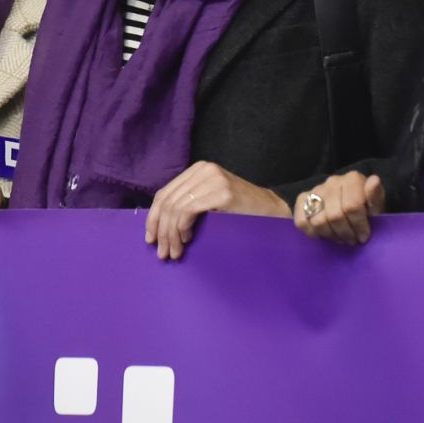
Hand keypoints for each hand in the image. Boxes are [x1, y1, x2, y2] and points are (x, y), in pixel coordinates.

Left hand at [145, 162, 289, 261]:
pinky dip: (182, 228)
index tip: (150, 239)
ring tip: (174, 252)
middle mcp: (204, 170)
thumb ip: (188, 204)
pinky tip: (186, 240)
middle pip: (168, 201)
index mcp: (198, 170)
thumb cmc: (240, 212)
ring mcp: (214, 180)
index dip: (153, 217)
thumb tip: (158, 226)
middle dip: (161, 230)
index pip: (165, 193)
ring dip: (171, 235)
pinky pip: (189, 211)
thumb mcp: (210, 201)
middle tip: (161, 252)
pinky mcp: (222, 193)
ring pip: (176, 208)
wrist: (273, 211)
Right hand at [294, 171, 385, 245]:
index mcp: (353, 179)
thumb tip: (374, 181)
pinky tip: (324, 235)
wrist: (352, 207)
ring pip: (318, 221)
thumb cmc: (367, 208)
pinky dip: (312, 233)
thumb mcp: (377, 205)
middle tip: (352, 240)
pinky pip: (302, 221)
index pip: (352, 206)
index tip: (364, 237)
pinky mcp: (303, 199)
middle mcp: (332, 181)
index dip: (359, 225)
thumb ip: (375, 196)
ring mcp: (316, 190)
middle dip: (345, 233)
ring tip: (340, 238)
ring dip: (331, 235)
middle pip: (334, 215)